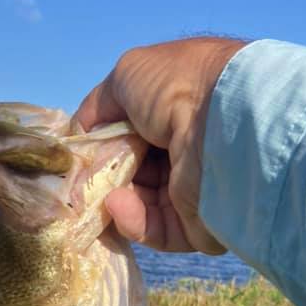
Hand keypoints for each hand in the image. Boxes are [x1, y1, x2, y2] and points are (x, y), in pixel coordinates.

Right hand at [74, 37, 245, 253]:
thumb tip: (83, 132)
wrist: (225, 124)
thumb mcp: (128, 76)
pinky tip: (117, 206)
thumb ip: (99, 105)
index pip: (134, 133)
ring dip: (114, 199)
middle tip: (81, 182)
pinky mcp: (198, 225)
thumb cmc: (177, 87)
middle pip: (134, 172)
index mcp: (179, 110)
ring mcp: (194, 188)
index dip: (105, 143)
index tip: (81, 154)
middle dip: (105, 177)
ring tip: (101, 194)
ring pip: (141, 204)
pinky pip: (157, 229)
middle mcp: (189, 148)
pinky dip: (133, 220)